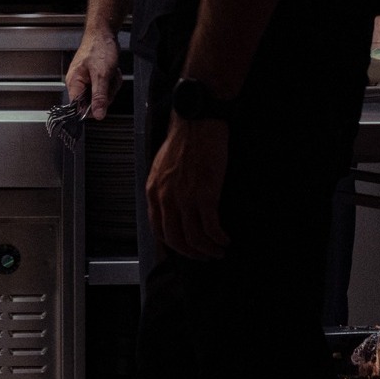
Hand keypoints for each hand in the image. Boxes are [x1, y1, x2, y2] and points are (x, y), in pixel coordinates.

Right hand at [65, 25, 121, 120]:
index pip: (78, 108)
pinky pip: (105, 87)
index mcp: (74, 83)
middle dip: (106, 93)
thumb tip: (98, 115)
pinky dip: (112, 81)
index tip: (102, 103)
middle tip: (108, 81)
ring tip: (110, 73)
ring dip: (111, 86)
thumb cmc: (98, 48)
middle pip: (93, 103)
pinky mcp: (95, 77)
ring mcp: (87, 80)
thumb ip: (99, 96)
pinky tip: (112, 72)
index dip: (91, 109)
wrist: (104, 33)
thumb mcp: (102, 74)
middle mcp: (78, 83)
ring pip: (102, 95)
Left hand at [146, 115, 229, 260]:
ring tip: (219, 250)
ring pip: (194, 238)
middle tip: (205, 256)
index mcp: (153, 191)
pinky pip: (211, 227)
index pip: (158, 230)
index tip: (186, 248)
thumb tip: (170, 208)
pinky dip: (219, 238)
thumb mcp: (161, 168)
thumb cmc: (183, 141)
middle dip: (192, 253)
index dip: (174, 244)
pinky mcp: (206, 194)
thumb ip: (163, 189)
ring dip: (208, 250)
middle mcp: (166, 197)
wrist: (197, 122)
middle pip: (176, 239)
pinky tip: (226, 239)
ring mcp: (185, 197)